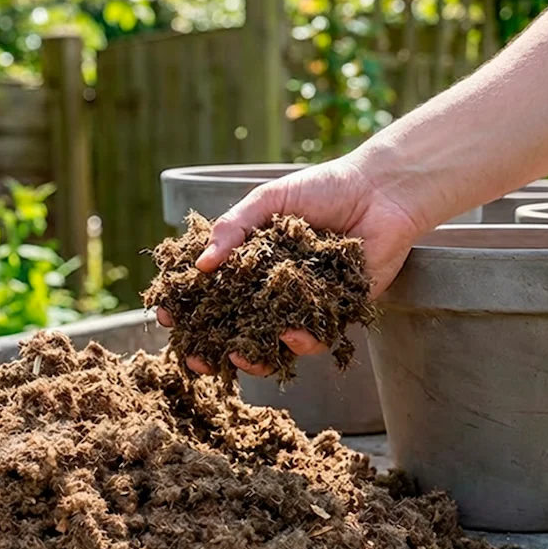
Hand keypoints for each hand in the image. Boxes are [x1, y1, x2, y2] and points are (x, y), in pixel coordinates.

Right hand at [156, 150, 425, 375]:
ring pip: (273, 343)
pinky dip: (301, 340)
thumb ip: (233, 227)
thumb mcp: (269, 200)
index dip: (188, 307)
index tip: (167, 316)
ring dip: (254, 357)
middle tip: (198, 359)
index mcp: (252, 263)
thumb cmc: (323, 188)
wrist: (380, 191)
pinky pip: (315, 338)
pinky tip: (291, 333)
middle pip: (237, 328)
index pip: (212, 291)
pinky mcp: (336, 313)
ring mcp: (303, 304)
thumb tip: (202, 264)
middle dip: (213, 348)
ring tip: (241, 357)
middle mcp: (274, 288)